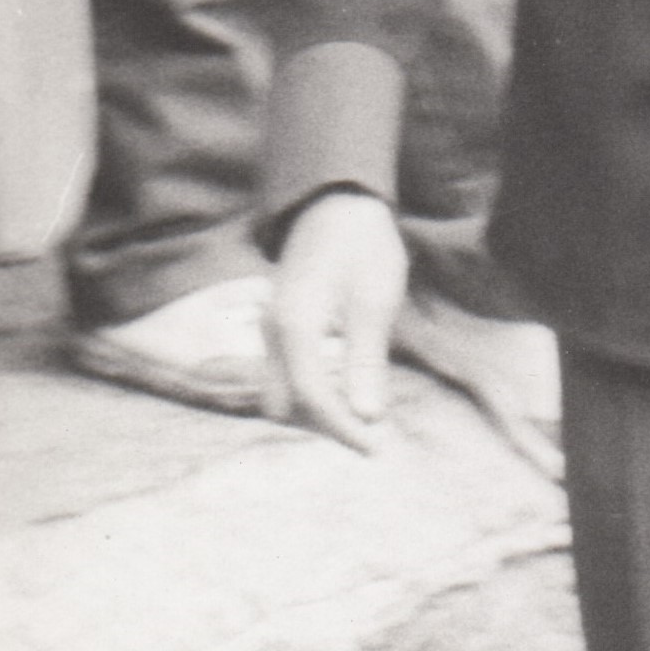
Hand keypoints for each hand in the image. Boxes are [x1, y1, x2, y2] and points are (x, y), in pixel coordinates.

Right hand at [270, 187, 408, 452]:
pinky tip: (348, 388)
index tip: (378, 447)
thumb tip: (368, 417)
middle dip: (324, 425)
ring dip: (316, 410)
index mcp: (294, 327)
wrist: (338, 203)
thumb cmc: (362, 246)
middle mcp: (272, 332)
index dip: (345, 429)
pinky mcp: (279, 324)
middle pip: (285, 405)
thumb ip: (366, 360)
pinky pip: (285, 372)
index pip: (313, 398)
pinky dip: (312, 389)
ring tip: (364, 416)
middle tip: (372, 434)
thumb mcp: (374, 301)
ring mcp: (271, 328)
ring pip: (280, 391)